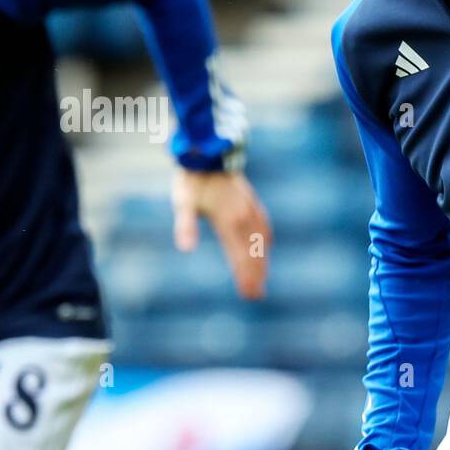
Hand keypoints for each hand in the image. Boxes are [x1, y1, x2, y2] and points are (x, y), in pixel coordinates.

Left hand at [172, 168, 271, 299]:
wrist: (209, 154)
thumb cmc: (193, 180)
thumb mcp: (183, 203)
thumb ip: (185, 226)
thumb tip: (185, 249)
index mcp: (230, 221)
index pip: (240, 256)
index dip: (245, 276)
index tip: (248, 294)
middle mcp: (245, 218)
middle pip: (254, 253)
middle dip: (256, 275)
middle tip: (255, 296)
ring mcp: (251, 210)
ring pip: (262, 242)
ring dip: (263, 262)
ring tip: (262, 280)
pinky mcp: (253, 204)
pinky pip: (265, 228)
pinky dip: (266, 243)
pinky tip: (267, 248)